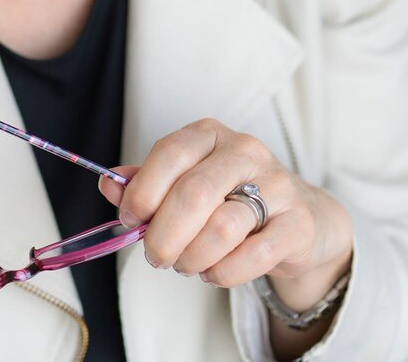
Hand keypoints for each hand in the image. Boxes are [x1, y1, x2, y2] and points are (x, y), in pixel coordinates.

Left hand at [99, 118, 353, 302]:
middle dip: (164, 234)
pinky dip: (223, 272)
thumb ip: (146, 182)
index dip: (142, 191)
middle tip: (155, 256)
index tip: (128, 220)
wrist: (299, 216)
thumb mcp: (186, 179)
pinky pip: (253, 256)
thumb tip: (108, 184)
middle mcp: (244, 150)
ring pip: (222, 228)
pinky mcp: (297, 223)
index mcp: (209, 134)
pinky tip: (213, 271)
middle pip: (193, 194)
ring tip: (185, 264)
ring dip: (192, 257)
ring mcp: (277, 185)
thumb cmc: (229, 196)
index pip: (169, 153)